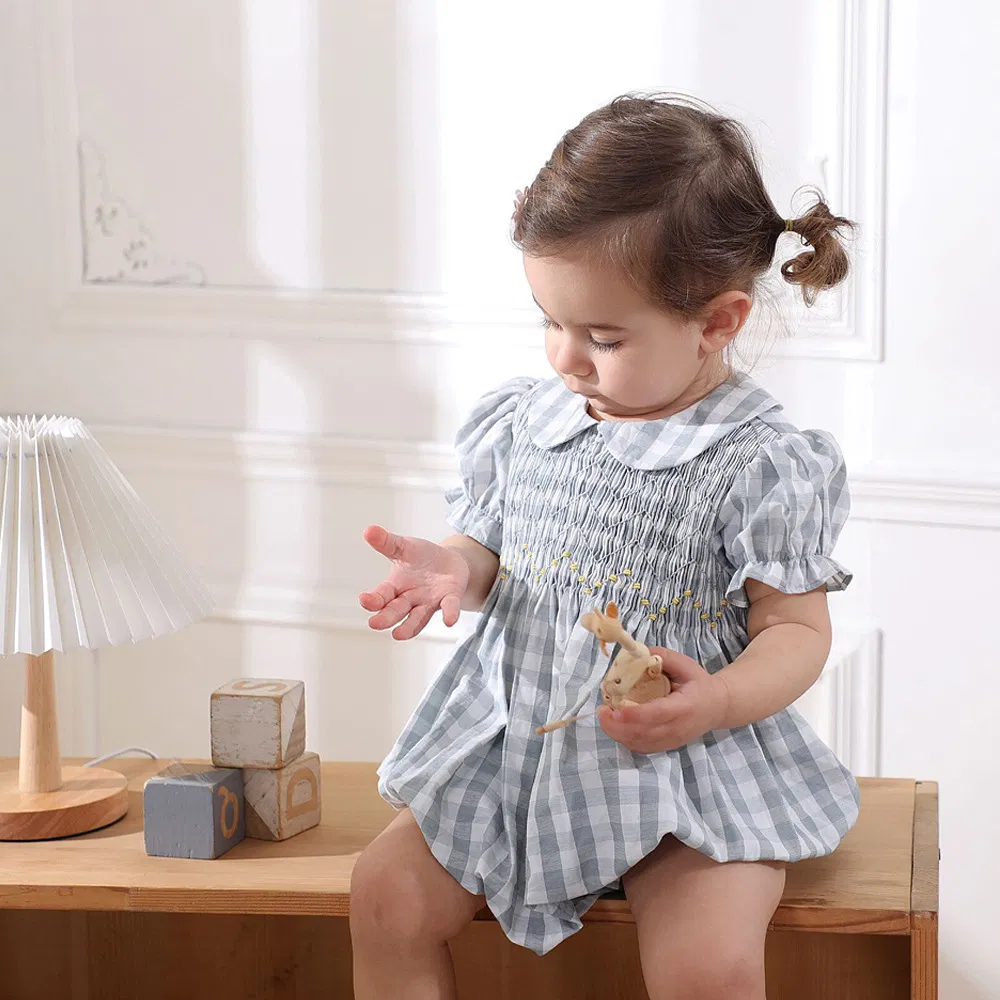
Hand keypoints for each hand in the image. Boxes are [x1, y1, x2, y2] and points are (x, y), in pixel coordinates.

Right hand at [359, 525, 470, 639]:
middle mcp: (410, 599)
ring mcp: (429, 602)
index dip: (373, 599)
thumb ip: (387, 542)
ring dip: (409, 627)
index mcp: (395, 586)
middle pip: (396, 610)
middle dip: (386, 617)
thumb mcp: (404, 547)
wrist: (449, 563)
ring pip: (417, 618)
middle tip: (375, 624)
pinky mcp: (448, 599)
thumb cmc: (422, 558)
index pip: (381, 595)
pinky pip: (448, 607)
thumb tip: (368, 530)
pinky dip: (449, 613)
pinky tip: (449, 620)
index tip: (364, 600)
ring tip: (399, 635)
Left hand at [597, 648, 729, 752]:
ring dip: (618, 732)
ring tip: (604, 715)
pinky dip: (625, 739)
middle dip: (618, 726)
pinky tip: (615, 725)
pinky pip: (642, 748)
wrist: (718, 706)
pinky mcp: (666, 746)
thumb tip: (638, 653)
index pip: (658, 714)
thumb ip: (663, 657)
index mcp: (685, 706)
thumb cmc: (699, 683)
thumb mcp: (685, 664)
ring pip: (640, 743)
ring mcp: (672, 740)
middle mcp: (678, 728)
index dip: (635, 715)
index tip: (615, 709)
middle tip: (602, 710)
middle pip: (645, 733)